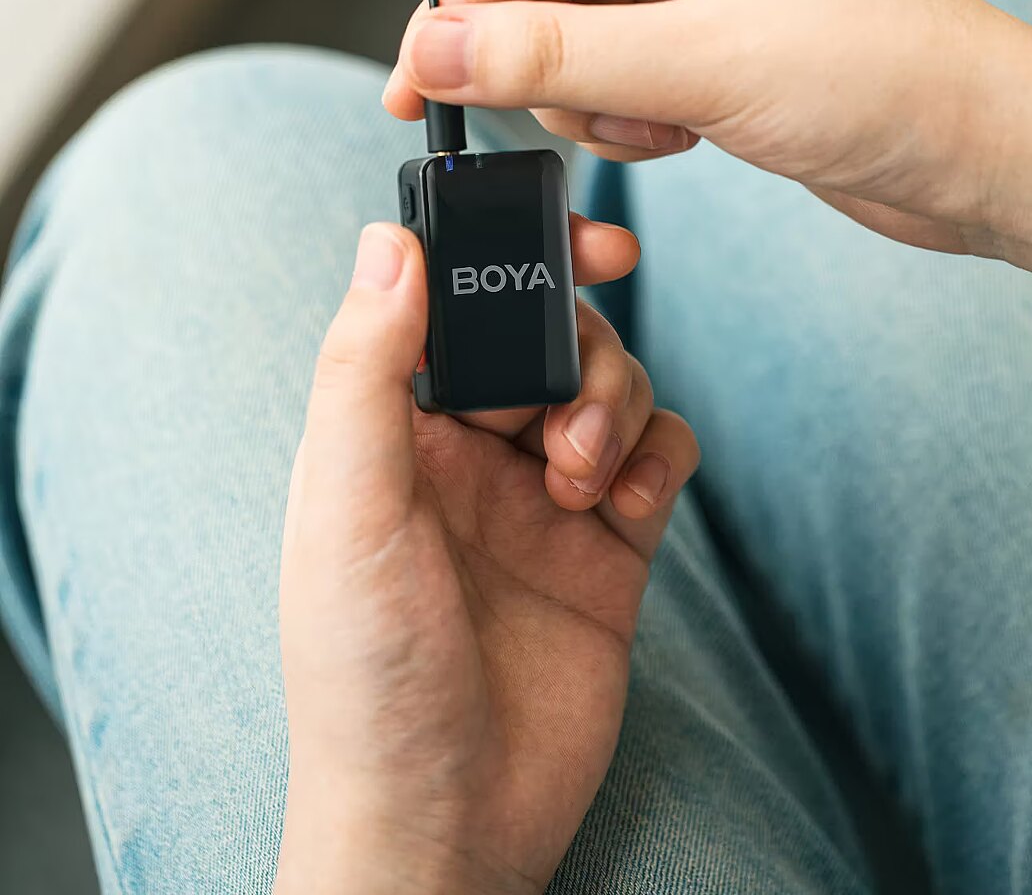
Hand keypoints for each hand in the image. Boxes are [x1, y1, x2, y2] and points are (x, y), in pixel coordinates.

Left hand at [274, 220, 698, 894]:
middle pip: (549, 334)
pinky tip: (627, 502)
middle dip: (577, 342)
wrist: (446, 819)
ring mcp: (545, 494)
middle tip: (573, 390)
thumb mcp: (350, 508)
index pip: (456, 303)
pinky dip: (657, 455)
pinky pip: (657, 455)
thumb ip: (366, 371)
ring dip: (615, 406)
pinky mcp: (609, 543)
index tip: (575, 236)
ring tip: (582, 480)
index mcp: (396, 428)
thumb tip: (389, 243)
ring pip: (610, 385)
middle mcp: (472, 450)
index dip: (512, 257)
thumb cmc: (368, 674)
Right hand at [383, 0, 1031, 256]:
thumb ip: (553, 55)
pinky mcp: (719, 43)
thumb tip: (435, 47)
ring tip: (662, 126)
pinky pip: (625, 75)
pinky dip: (631, 117)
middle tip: (569, 114)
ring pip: (580, 37)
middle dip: (543, 60)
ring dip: (594, 99)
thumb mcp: (699, 65)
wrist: (981, 156)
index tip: (414, 78)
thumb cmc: (887, 79)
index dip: (461, 2)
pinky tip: (684, 134)